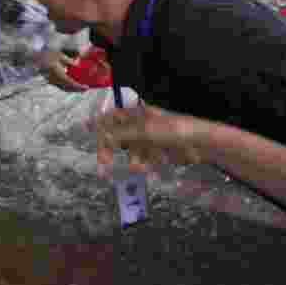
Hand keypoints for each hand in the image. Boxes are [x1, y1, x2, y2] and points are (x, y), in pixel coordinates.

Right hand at [34, 49, 85, 91]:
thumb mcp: (59, 56)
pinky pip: (59, 86)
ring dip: (71, 89)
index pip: (71, 83)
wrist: (33, 58)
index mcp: (59, 75)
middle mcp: (55, 80)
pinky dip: (66, 86)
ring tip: (78, 87)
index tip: (86, 87)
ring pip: (63, 88)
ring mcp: (51, 81)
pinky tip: (69, 83)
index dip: (79, 87)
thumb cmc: (46, 55)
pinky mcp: (49, 80)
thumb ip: (68, 61)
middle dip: (76, 90)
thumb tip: (77, 64)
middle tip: (84, 89)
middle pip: (68, 88)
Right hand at [89, 102, 206, 173]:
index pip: (110, 117)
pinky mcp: (158, 153)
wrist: (201, 143)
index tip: (85, 131)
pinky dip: (145, 166)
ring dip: (132, 161)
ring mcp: (149, 140)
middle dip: (110, 150)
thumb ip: (119, 133)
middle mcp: (140, 125)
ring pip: (130, 151)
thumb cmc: (172, 130)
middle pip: (118, 136)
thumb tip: (97, 132)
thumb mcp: (143, 131)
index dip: (98, 124)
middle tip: (103, 166)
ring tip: (138, 169)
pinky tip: (150, 170)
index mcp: (135, 114)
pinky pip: (144, 160)